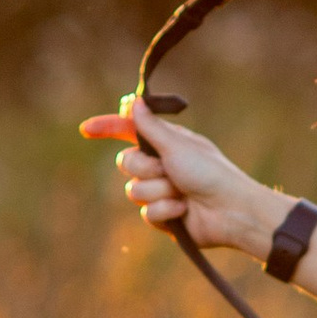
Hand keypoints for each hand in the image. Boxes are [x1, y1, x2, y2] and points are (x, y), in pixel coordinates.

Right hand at [78, 102, 285, 257]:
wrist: (230, 211)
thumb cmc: (209, 173)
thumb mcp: (177, 145)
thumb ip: (150, 127)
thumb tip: (132, 101)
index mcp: (166, 143)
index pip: (129, 131)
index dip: (108, 127)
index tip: (86, 129)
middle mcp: (161, 165)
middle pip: (126, 163)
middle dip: (145, 168)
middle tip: (168, 170)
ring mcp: (161, 191)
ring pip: (134, 191)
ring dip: (158, 192)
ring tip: (181, 194)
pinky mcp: (163, 216)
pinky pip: (147, 213)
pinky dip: (165, 212)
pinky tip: (183, 212)